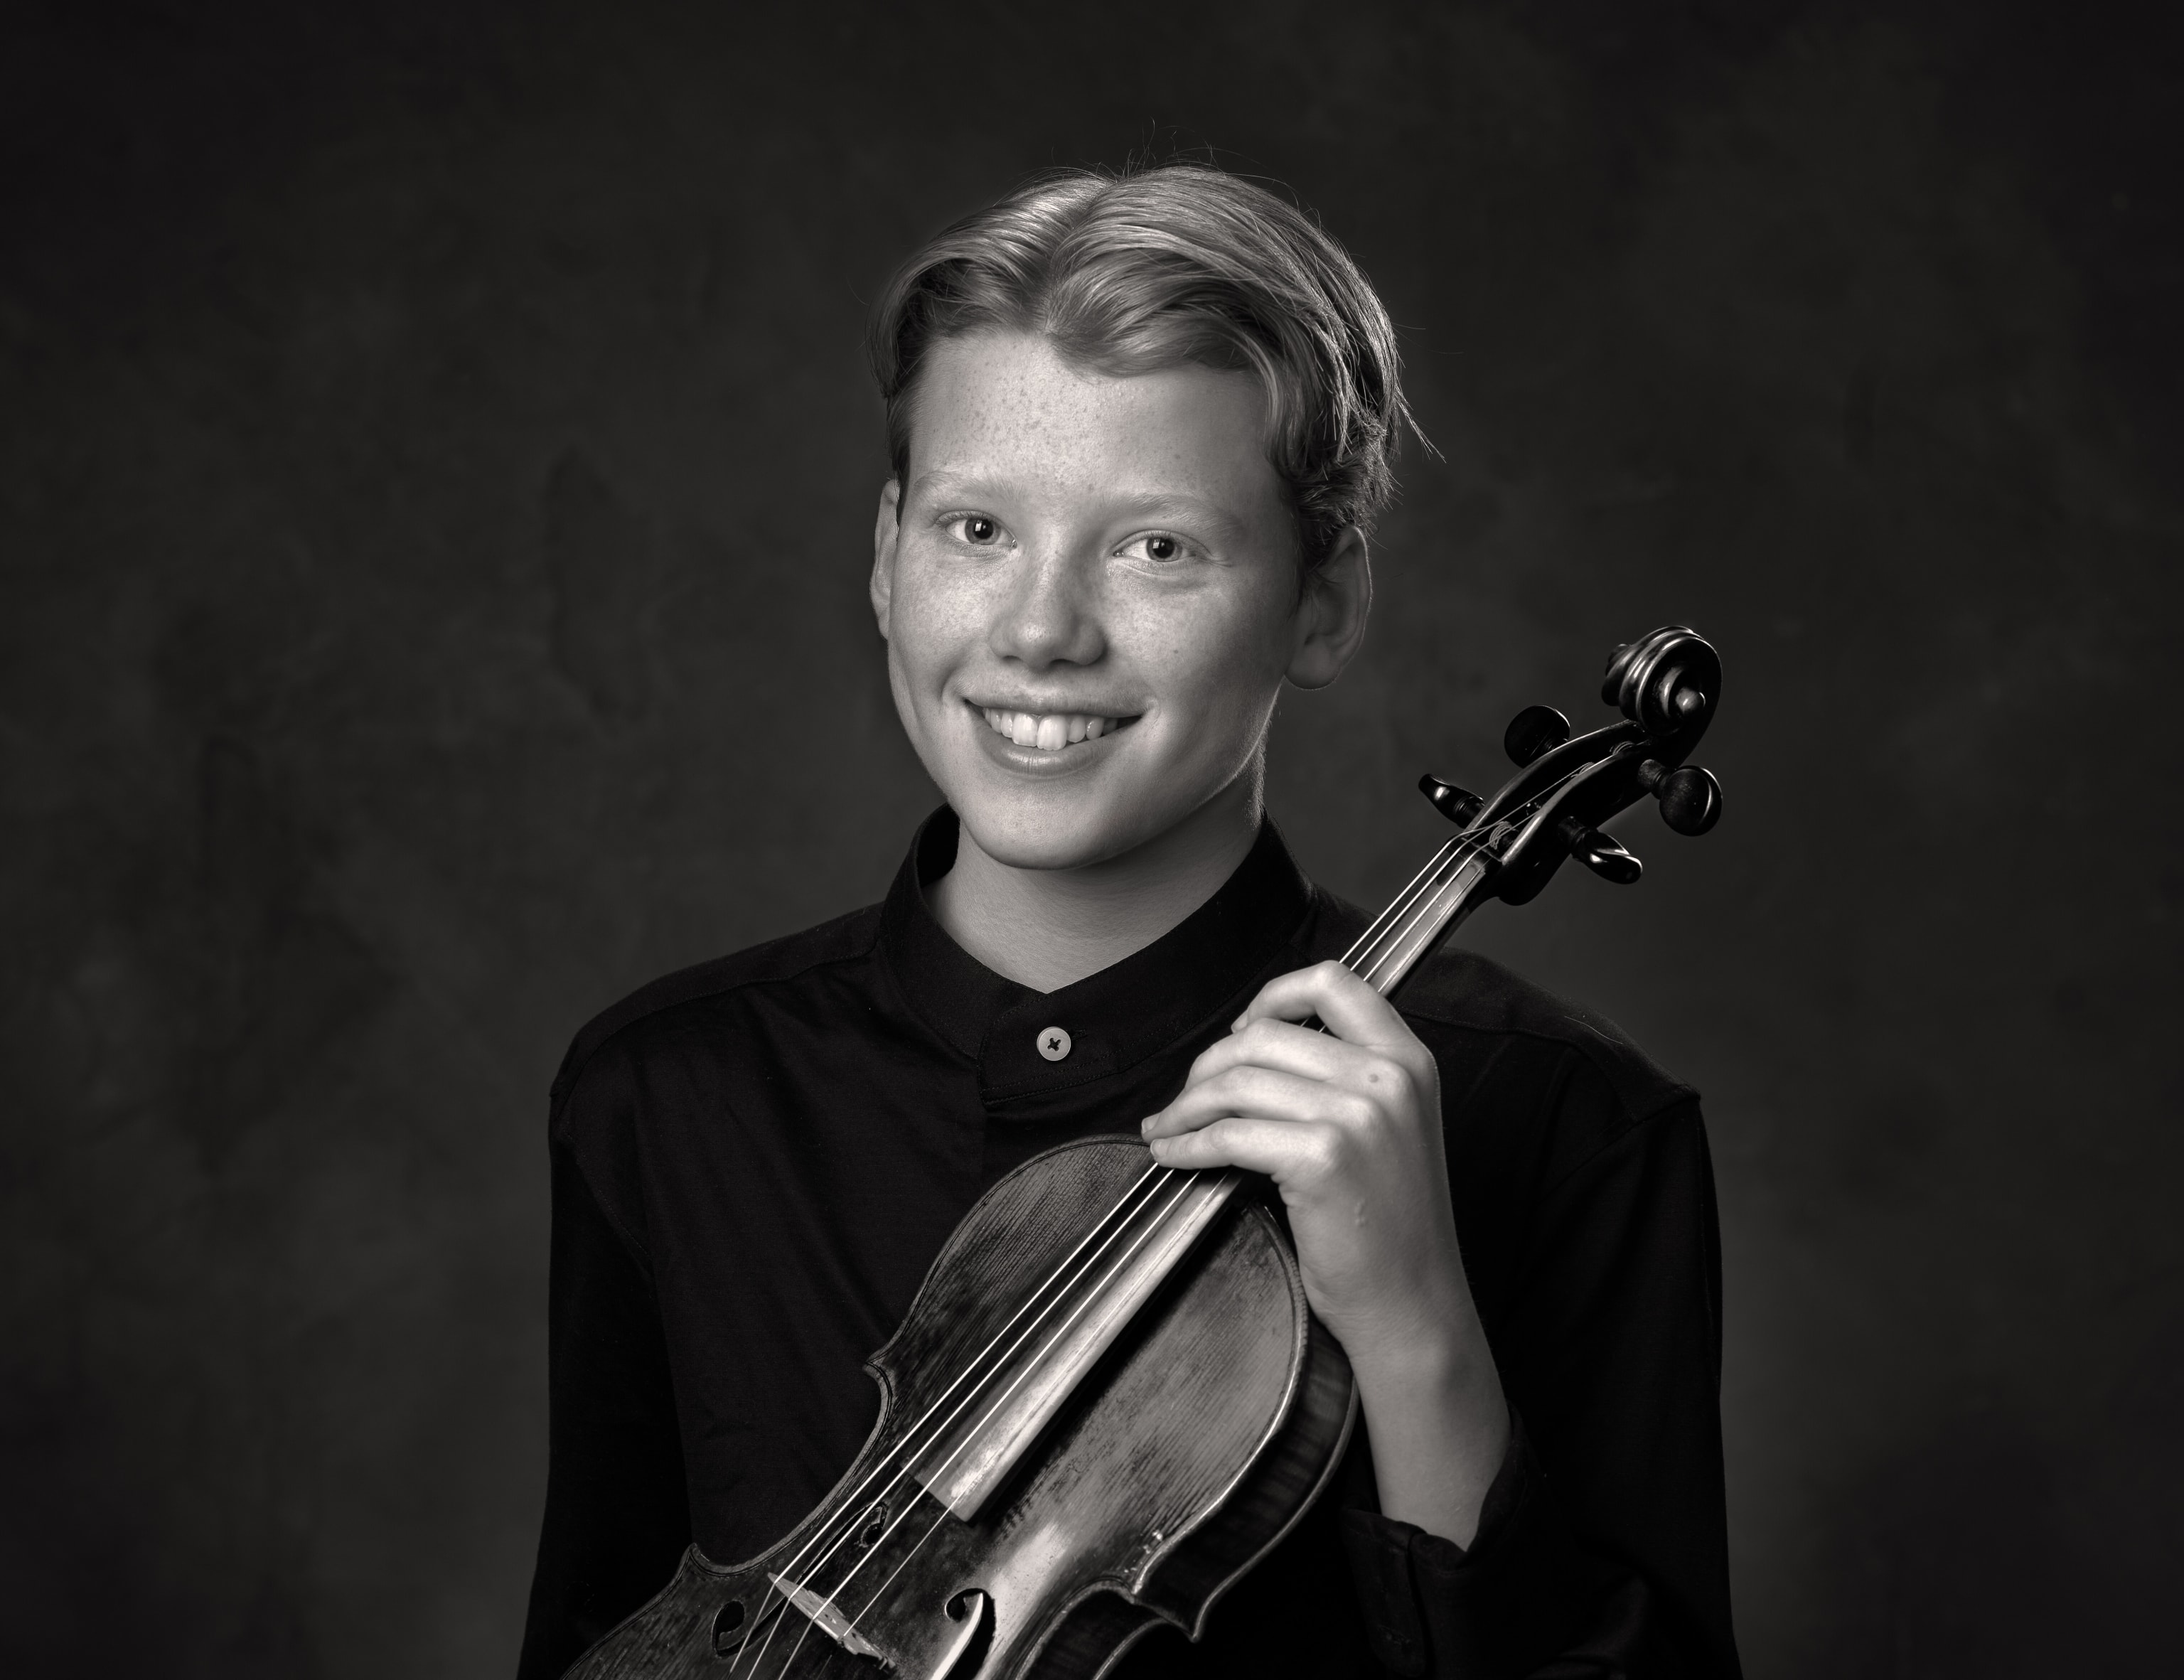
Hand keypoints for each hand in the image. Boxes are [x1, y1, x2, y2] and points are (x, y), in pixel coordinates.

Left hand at [1140, 960, 1508, 1542]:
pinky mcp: (1322, 1157)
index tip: (1241, 1029)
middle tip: (1186, 1098)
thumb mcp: (1392, 1129)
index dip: (1273, 995)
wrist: (1415, 1305)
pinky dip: (1187, 1143)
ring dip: (1186, 1105)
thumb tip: (1256, 1049)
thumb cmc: (1393, 1228)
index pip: (1333, 981)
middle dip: (1208, 1065)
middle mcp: (1388, 1077)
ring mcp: (1357, 1115)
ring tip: (1169, 1128)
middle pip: (1265, 1034)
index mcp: (1410, 1059)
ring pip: (1238, 1081)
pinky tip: (1175, 1155)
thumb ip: (1347, 1078)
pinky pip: (1228, 1133)